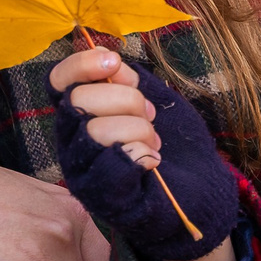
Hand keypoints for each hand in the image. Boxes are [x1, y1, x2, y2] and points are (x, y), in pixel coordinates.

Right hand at [47, 49, 239, 260]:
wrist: (202, 191)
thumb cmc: (175, 144)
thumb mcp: (154, 98)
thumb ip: (128, 79)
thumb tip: (109, 62)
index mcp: (80, 113)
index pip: (58, 82)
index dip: (80, 65)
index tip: (114, 63)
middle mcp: (72, 141)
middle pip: (79, 100)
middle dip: (125, 99)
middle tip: (149, 116)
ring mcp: (83, 171)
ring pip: (96, 130)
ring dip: (138, 131)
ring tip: (154, 144)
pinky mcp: (102, 198)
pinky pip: (113, 163)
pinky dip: (141, 155)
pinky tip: (153, 163)